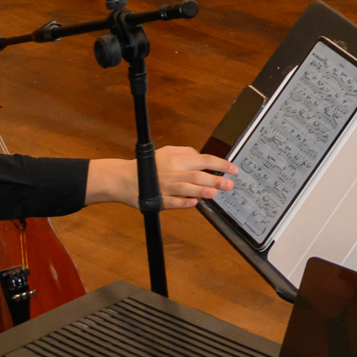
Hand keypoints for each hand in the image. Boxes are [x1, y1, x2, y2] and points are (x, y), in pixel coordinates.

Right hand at [88, 145, 241, 207]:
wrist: (123, 178)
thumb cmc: (148, 165)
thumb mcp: (167, 152)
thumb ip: (186, 152)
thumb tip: (203, 157)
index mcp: (176, 159)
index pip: (204, 160)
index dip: (220, 164)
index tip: (233, 169)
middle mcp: (172, 172)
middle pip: (197, 175)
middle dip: (215, 180)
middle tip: (229, 184)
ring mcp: (165, 187)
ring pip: (186, 188)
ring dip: (201, 191)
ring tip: (214, 193)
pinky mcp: (158, 199)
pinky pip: (172, 202)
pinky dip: (183, 203)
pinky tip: (194, 204)